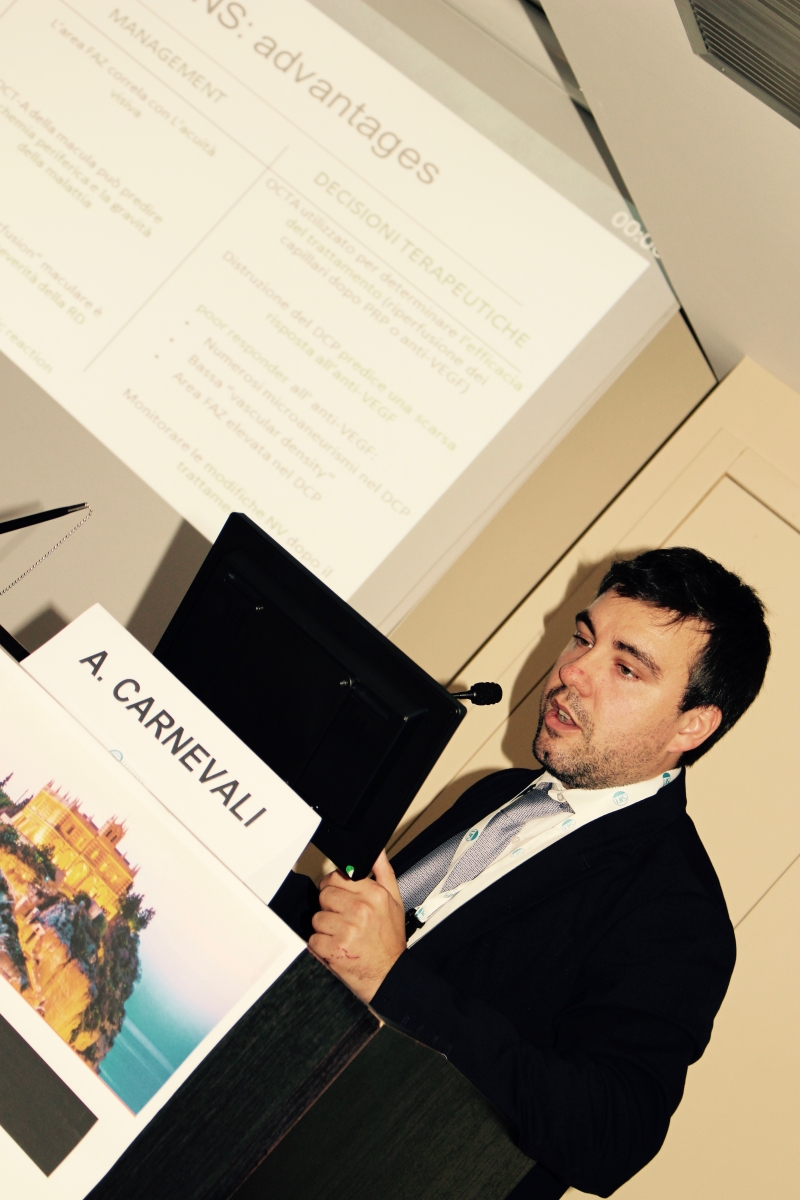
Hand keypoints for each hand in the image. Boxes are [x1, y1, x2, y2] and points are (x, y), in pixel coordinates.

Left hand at [308, 851, 406, 1002]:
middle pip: (324, 894)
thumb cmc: (390, 941)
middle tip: (344, 919)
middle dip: (330, 907)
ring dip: (325, 928)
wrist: (389, 976)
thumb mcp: (395, 902)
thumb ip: (383, 872)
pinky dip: (321, 946)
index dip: (336, 888)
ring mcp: (346, 929)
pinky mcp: (334, 948)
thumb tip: (376, 850)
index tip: (342, 898)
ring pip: (317, 917)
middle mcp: (360, 909)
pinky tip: (337, 947)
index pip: (338, 877)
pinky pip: (313, 938)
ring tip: (343, 935)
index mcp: (374, 894)